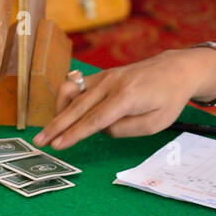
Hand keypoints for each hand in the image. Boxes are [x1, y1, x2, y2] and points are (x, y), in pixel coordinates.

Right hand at [33, 47, 215, 150]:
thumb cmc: (169, 99)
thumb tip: (101, 130)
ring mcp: (105, 76)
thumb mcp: (155, 124)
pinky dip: (66, 99)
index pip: (94, 120)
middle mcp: (112, 84)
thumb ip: (126, 130)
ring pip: (73, 92)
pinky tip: (63, 112)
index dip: (74, 135)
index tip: (58, 146)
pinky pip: (78, 85)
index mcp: (127, 98)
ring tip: (50, 129)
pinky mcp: (102, 74)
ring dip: (58, 111)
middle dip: (56, 126)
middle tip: (39, 141)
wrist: (176, 69)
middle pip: (77, 108)